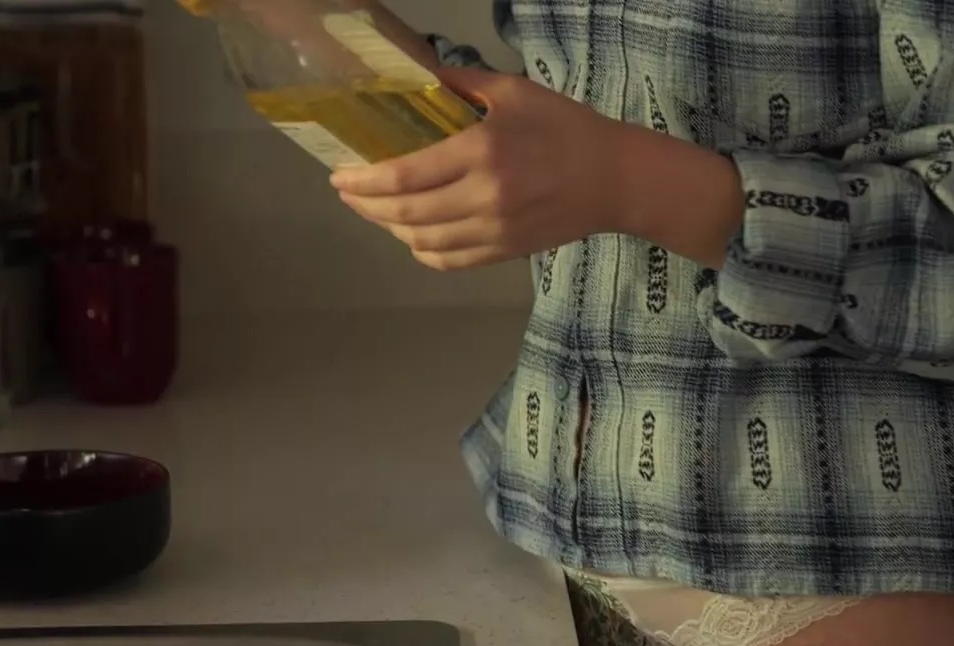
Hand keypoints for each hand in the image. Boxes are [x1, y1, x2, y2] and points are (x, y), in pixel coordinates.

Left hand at [329, 67, 625, 270]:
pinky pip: (447, 260)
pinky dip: (420, 250)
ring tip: (376, 210)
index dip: (364, 180)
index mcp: (482, 152)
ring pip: (421, 240)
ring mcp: (494, 230)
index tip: (339, 174)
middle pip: (405, 213)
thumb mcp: (514, 92)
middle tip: (348, 193)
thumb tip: (416, 76)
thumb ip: (461, 83)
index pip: (406, 176)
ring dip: (389, 227)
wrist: (614, 179)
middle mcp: (484, 197)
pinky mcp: (504, 251)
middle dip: (365, 205)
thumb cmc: (564, 128)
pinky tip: (412, 234)